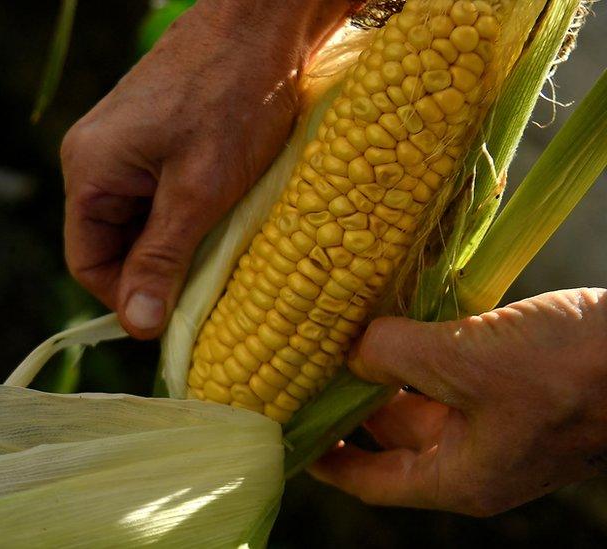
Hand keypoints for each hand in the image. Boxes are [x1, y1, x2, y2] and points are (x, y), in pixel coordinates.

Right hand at [60, 0, 354, 338]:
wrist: (261, 21)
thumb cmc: (232, 97)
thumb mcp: (199, 191)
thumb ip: (163, 258)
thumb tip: (138, 325)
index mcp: (90, 170)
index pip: (87, 263)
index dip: (128, 297)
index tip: (176, 316)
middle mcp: (94, 159)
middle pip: (112, 244)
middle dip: (157, 270)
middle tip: (209, 283)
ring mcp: (122, 147)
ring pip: (138, 223)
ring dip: (177, 243)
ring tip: (221, 245)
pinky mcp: (151, 139)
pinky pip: (156, 196)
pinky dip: (186, 215)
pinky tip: (221, 217)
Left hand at [309, 288, 606, 516]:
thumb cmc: (571, 370)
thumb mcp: (468, 360)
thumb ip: (395, 355)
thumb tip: (352, 348)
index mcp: (462, 476)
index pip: (373, 482)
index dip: (328, 462)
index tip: (287, 434)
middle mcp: (474, 456)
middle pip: (391, 436)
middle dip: (348, 401)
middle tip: (301, 364)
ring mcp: (496, 421)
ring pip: (420, 398)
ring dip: (383, 369)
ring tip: (337, 335)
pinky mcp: (512, 385)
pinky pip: (449, 372)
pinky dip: (418, 350)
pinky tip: (391, 318)